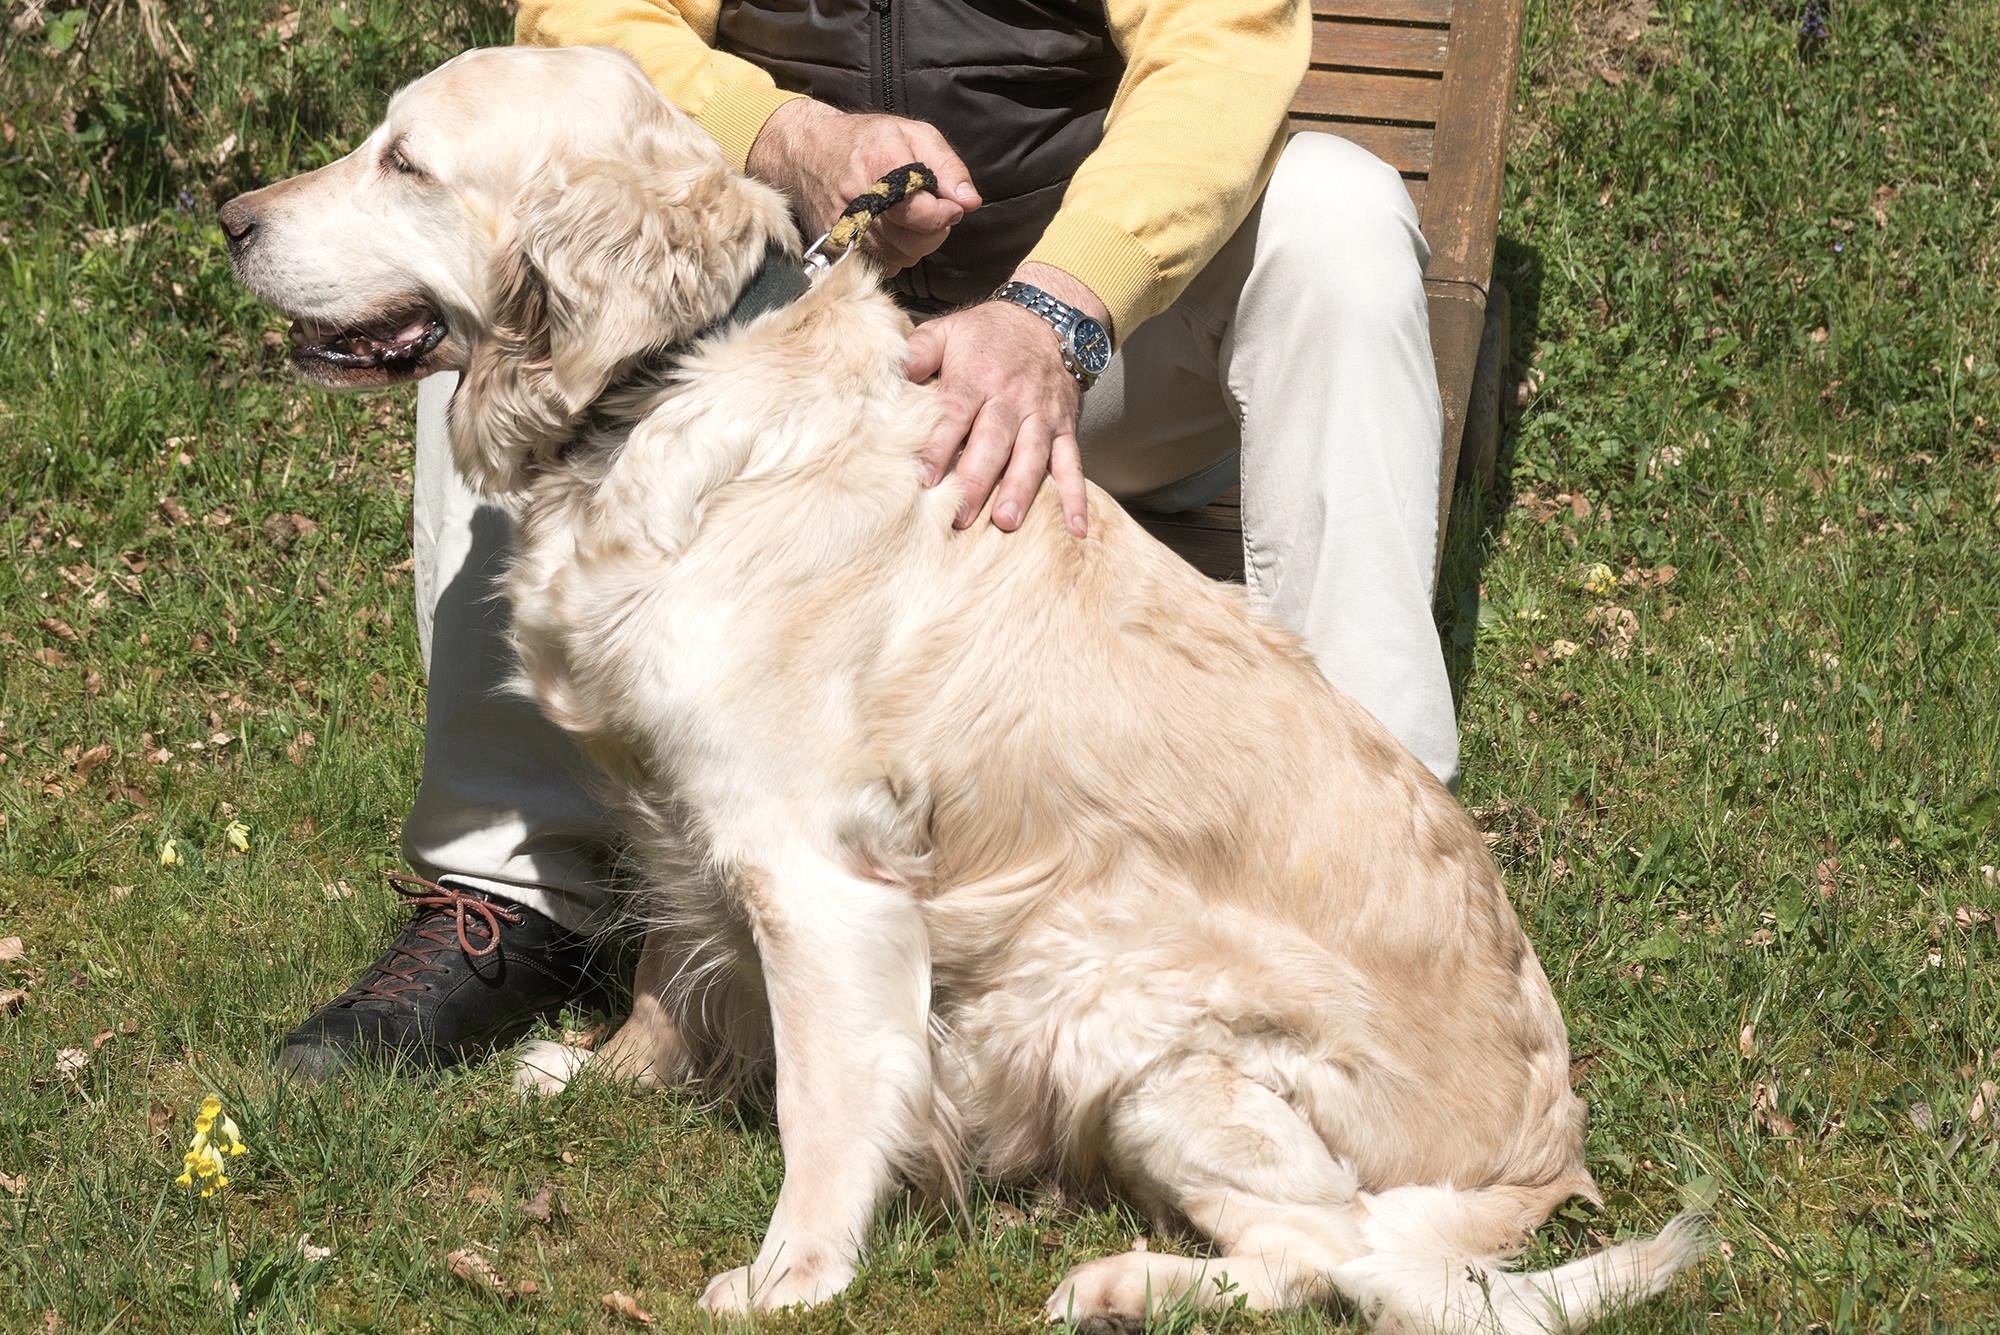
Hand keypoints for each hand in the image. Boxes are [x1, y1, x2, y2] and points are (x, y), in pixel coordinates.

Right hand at [746, 99, 979, 271]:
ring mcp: (844, 229)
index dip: (944, 214)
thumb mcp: (914, 135)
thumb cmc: (867, 140)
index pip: (921, 212)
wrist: (806, 151)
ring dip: (913, 244)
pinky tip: (888, 231)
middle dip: (933, 231)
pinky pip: (880, 267)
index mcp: (880, 166)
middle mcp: (859, 202)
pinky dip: (892, 255)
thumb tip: (969, 202)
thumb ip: (947, 167)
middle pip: (914, 243)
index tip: (950, 205)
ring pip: (900, 259)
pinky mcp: (835, 247)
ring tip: (906, 218)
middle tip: (930, 211)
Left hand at [904, 264, 1104, 537]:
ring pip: (1032, 456)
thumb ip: (918, 351)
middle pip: (994, 442)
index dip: (940, 448)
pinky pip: (1072, 464)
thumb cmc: (986, 334)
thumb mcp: (947, 330)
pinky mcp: (1065, 428)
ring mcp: (1042, 416)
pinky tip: (1075, 528)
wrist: (1048, 316)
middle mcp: (1011, 400)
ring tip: (1006, 521)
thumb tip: (891, 371)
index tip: (926, 479)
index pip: (955, 416)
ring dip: (1020, 490)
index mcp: (977, 378)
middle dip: (977, 480)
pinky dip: (1075, 496)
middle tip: (961, 516)